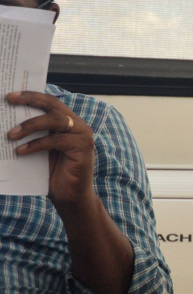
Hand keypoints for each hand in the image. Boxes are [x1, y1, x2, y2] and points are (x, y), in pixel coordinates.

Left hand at [6, 91, 95, 208]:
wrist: (69, 197)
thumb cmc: (52, 173)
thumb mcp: (38, 149)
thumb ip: (32, 134)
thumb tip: (6, 123)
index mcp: (67, 122)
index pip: (49, 102)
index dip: (31, 96)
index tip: (10, 95)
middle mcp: (78, 125)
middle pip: (54, 105)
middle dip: (31, 100)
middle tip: (10, 100)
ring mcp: (83, 135)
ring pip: (55, 120)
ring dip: (30, 125)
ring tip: (10, 135)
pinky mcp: (83, 148)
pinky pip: (56, 140)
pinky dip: (36, 145)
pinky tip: (21, 152)